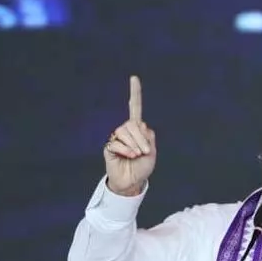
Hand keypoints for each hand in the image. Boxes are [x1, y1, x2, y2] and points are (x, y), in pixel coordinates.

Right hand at [103, 75, 156, 196]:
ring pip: (125, 132)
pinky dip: (126, 151)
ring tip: (137, 155)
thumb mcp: (152, 151)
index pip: (135, 108)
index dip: (135, 93)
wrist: (132, 182)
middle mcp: (126, 130)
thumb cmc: (142, 167)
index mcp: (138, 129)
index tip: (134, 78)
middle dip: (142, 139)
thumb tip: (138, 125)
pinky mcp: (109, 147)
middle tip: (145, 152)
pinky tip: (129, 157)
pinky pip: (117, 143)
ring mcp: (117, 138)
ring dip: (134, 145)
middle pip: (133, 124)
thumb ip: (148, 135)